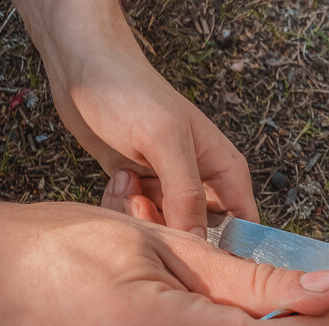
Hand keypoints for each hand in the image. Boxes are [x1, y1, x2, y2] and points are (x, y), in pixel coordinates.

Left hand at [14, 0, 256, 236]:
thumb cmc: (130, 93)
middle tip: (146, 205)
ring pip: (166, 231)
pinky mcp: (141, 190)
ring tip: (128, 184)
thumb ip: (186, 194)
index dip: (231, 249)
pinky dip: (124, 209)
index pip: (246, 227)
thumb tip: (200, 242)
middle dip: (174, 233)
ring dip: (143, 218)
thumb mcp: (164, 141)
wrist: (83, 68)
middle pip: (202, 236)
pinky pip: (139, 220)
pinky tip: (117, 181)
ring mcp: (170, 189)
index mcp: (225, 171)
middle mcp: (203, 184)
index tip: (199, 255)